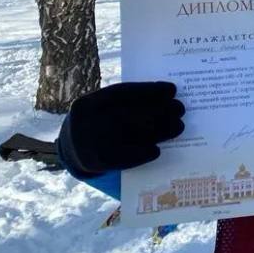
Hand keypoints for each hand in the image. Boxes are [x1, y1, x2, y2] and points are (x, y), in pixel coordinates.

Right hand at [58, 81, 184, 174]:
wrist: (73, 152)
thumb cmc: (97, 123)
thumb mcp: (102, 109)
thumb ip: (126, 103)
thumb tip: (165, 97)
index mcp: (87, 104)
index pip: (122, 93)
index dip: (149, 90)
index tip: (172, 89)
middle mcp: (85, 123)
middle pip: (129, 114)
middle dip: (159, 110)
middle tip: (180, 109)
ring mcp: (88, 144)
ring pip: (130, 135)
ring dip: (159, 131)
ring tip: (178, 126)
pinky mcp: (96, 163)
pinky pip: (125, 158)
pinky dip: (144, 153)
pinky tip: (158, 149)